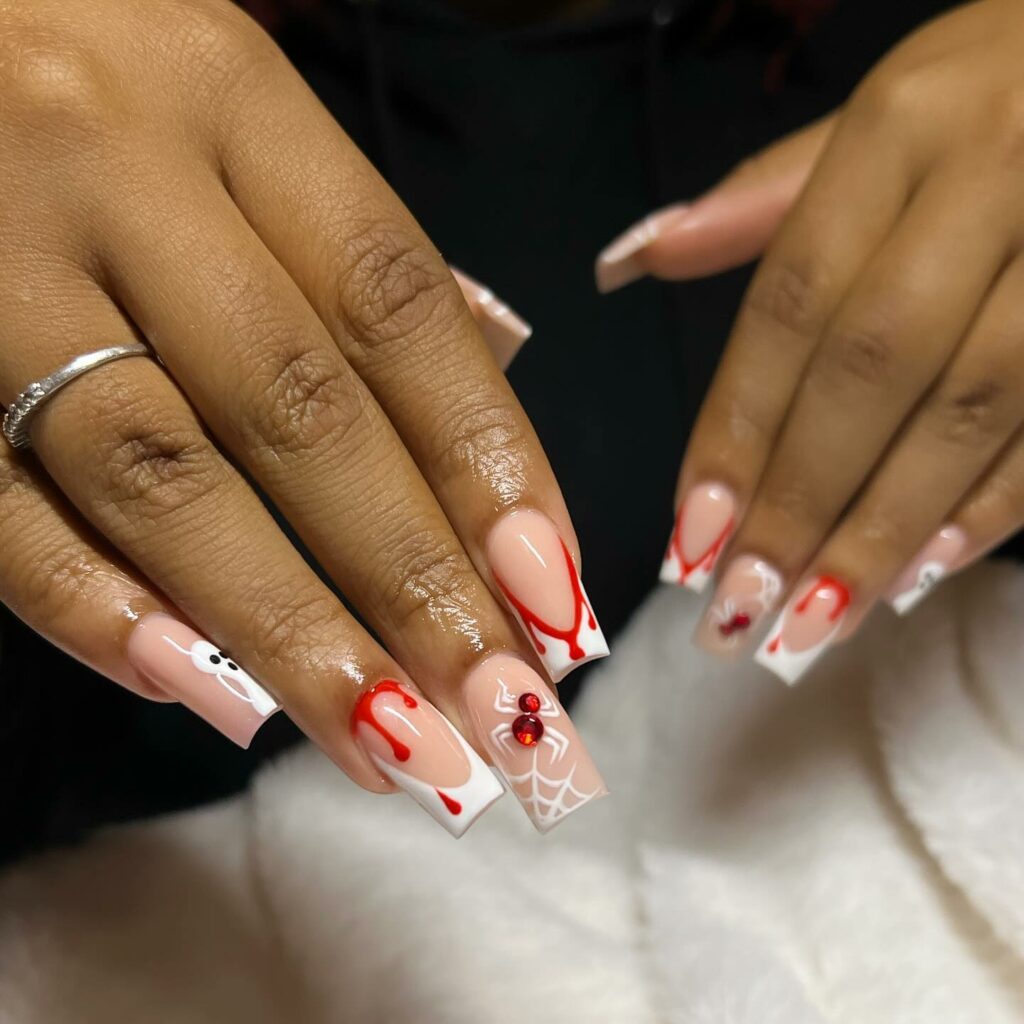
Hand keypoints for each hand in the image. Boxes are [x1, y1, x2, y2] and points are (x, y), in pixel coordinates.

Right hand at [0, 0, 605, 835]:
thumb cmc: (96, 69)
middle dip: (414, 583)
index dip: (488, 462)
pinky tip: (196, 686)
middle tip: (503, 715)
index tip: (555, 597)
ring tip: (385, 743)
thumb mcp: (234, 109)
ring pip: (164, 475)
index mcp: (232, 102)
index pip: (397, 311)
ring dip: (286, 629)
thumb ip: (349, 244)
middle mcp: (122, 177)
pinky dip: (92, 603)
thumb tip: (495, 364)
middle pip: (302, 413)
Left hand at [597, 0, 1023, 681]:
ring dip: (884, 528)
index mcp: (903, 123)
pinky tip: (921, 572)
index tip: (690, 534)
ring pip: (970, 408)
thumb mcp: (878, 120)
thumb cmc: (989, 95)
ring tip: (813, 617)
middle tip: (739, 605)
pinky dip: (992, 505)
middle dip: (800, 499)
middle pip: (872, 368)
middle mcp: (994, 174)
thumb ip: (759, 202)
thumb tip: (629, 259)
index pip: (793, 301)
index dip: (738, 425)